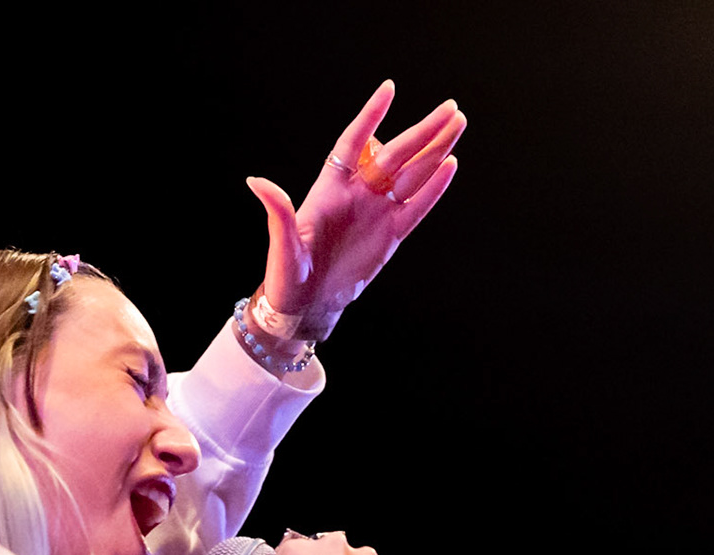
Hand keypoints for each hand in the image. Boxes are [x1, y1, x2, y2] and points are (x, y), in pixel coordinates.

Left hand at [246, 81, 465, 342]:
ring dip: (435, 150)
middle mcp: (357, 194)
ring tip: (457, 123)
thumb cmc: (286, 276)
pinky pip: (417, 207)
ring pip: (412, 175)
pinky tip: (451, 165)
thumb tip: (257, 182)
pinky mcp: (391, 235)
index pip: (354, 143)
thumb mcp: (282, 245)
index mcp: (330, 189)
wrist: (306, 305)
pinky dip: (434, 188)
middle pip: (395, 154)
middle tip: (450, 107)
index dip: (371, 117)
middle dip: (422, 131)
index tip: (389, 89)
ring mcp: (377, 213)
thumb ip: (279, 212)